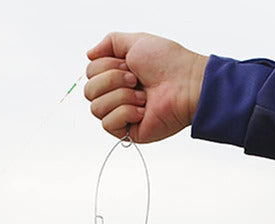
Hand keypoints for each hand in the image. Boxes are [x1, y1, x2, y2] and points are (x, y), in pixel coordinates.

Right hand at [85, 32, 208, 142]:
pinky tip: (143, 111)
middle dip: (112, 80)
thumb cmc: (169, 63)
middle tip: (135, 79)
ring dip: (121, 97)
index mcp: (117, 75)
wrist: (187, 85)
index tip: (130, 64)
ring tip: (143, 96)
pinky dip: (125, 113)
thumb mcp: (136, 41)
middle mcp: (117, 95)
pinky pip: (107, 124)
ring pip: (96, 108)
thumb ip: (110, 42)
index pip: (90, 73)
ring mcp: (122, 115)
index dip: (106, 66)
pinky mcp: (128, 132)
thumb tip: (88, 54)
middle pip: (88, 91)